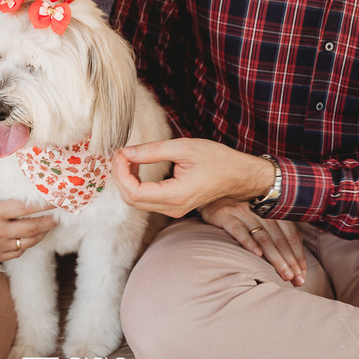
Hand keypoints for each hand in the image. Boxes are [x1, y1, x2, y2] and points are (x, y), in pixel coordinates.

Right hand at [0, 145, 56, 264]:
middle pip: (32, 228)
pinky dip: (26, 246)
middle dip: (48, 222)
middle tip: (59, 216)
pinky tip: (28, 239)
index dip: (44, 205)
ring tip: (48, 227)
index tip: (57, 200)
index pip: (26, 208)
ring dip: (40, 235)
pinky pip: (16, 253)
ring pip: (27, 243)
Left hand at [111, 138, 273, 217]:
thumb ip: (152, 151)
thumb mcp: (183, 148)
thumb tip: (125, 152)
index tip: (120, 153)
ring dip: (127, 180)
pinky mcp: (174, 206)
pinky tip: (138, 166)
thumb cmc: (217, 159)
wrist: (238, 175)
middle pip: (132, 200)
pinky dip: (136, 184)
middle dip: (120, 176)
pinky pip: (147, 200)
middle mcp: (173, 208)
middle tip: (121, 153)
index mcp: (176, 195)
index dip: (121, 173)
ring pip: (137, 202)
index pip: (135, 192)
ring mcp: (174, 210)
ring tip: (128, 157)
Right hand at [198, 198, 306, 285]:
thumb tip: (294, 256)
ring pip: (263, 237)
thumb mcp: (258, 211)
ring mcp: (242, 211)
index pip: (290, 234)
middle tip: (297, 280)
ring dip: (276, 258)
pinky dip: (248, 242)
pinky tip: (257, 255)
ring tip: (285, 274)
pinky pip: (238, 230)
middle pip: (279, 238)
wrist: (208, 188)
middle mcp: (259, 209)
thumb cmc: (238, 205)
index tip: (302, 274)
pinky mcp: (224, 214)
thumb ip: (275, 228)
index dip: (298, 255)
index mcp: (272, 208)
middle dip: (290, 261)